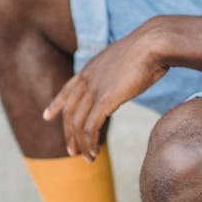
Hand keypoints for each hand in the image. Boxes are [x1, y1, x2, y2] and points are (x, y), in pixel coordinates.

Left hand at [43, 24, 168, 158]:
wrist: (154, 42)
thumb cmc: (150, 48)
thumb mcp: (128, 58)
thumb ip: (120, 70)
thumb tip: (127, 77)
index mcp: (91, 67)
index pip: (67, 89)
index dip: (56, 104)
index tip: (47, 116)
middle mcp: (87, 78)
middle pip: (69, 111)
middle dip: (68, 133)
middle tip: (71, 151)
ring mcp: (94, 89)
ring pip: (78, 123)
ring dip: (81, 144)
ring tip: (88, 158)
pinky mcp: (105, 100)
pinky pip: (91, 127)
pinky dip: (90, 142)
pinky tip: (95, 152)